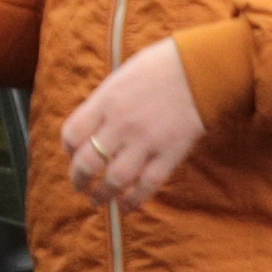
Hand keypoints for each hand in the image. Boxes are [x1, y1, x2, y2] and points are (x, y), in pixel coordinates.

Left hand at [60, 38, 207, 207]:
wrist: (203, 67)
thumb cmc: (163, 64)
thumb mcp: (123, 75)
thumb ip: (106, 101)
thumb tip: (92, 123)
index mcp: (106, 101)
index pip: (72, 134)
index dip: (68, 149)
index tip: (72, 155)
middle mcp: (120, 124)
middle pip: (88, 162)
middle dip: (79, 179)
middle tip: (80, 186)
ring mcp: (145, 141)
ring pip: (114, 180)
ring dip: (102, 195)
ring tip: (98, 200)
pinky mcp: (170, 154)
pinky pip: (147, 185)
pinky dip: (134, 200)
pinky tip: (127, 206)